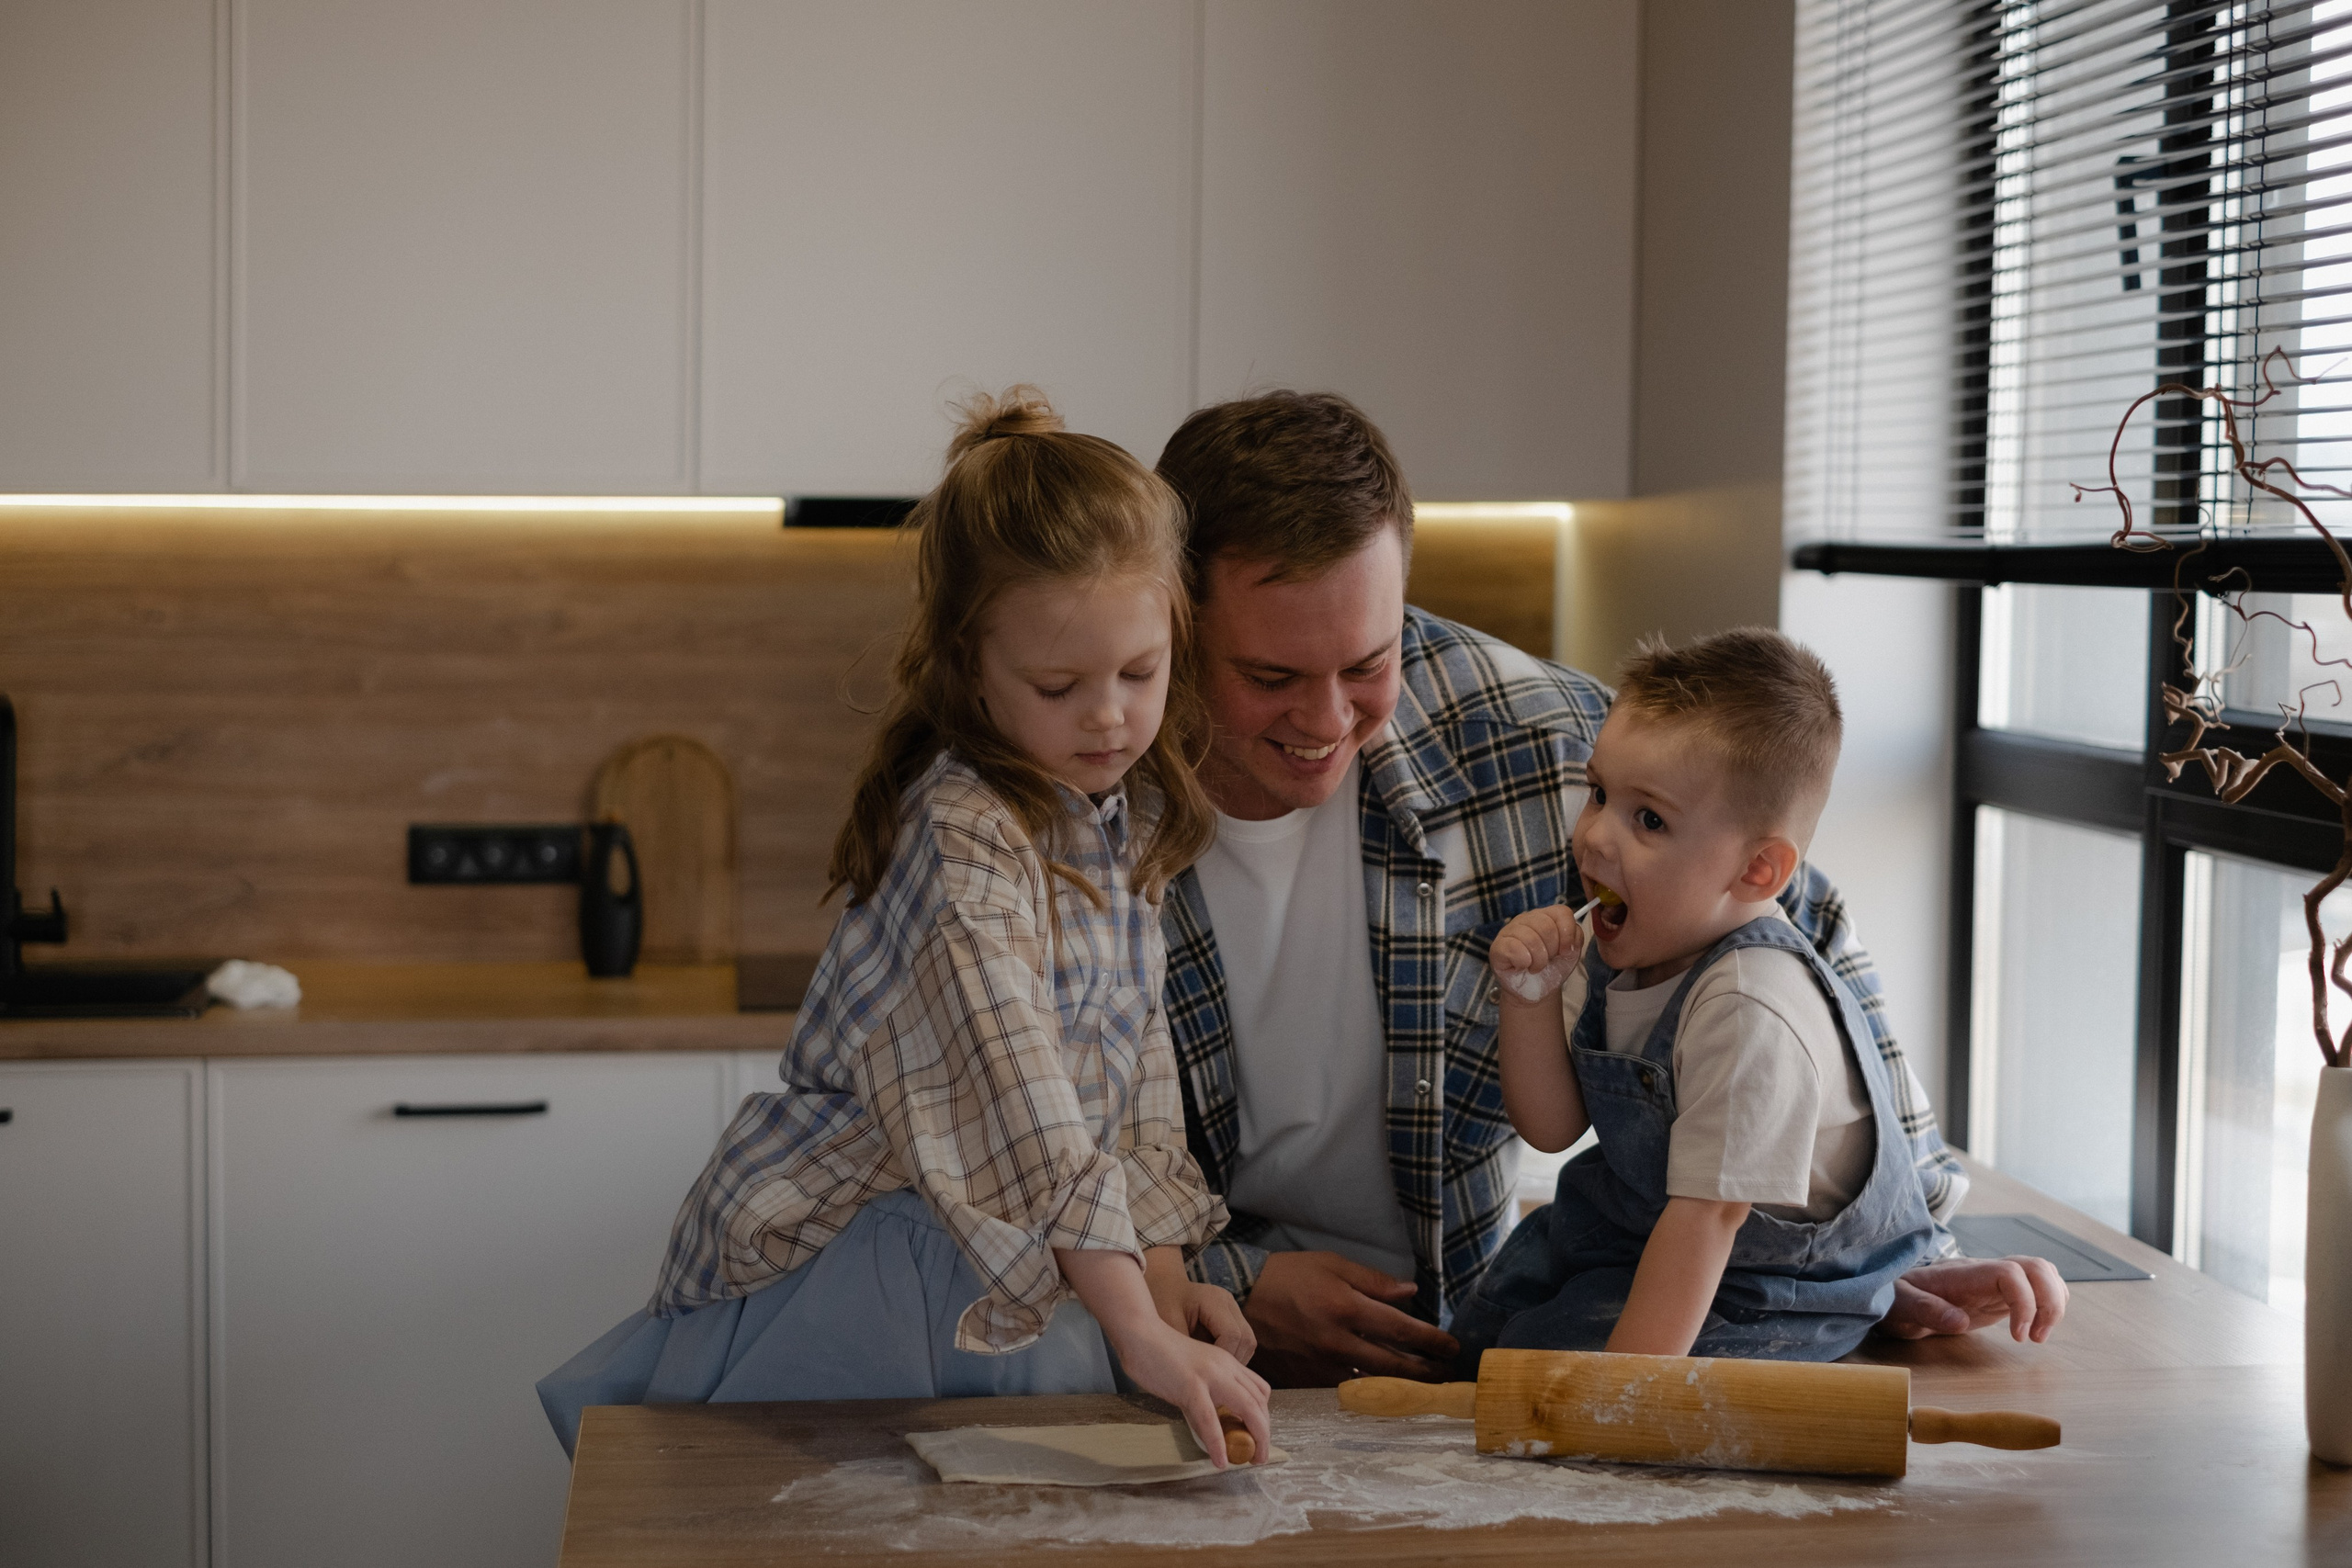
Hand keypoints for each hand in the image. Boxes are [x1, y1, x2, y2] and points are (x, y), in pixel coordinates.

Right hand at [1106, 1318, 1272, 1468]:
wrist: (1138, 1333)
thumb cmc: (1158, 1353)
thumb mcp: (1191, 1372)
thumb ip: (1203, 1393)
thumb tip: (1206, 1425)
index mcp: (1226, 1361)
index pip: (1259, 1390)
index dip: (1263, 1416)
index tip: (1256, 1435)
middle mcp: (1225, 1366)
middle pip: (1259, 1402)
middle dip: (1265, 1432)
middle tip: (1259, 1456)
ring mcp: (1210, 1375)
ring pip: (1247, 1409)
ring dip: (1256, 1439)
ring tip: (1252, 1461)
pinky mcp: (1190, 1386)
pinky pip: (1209, 1420)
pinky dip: (1218, 1444)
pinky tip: (1220, 1461)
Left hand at [1144, 1250, 1256, 1363]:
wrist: (1164, 1285)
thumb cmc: (1162, 1302)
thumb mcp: (1167, 1323)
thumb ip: (1183, 1346)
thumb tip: (1196, 1374)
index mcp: (1214, 1300)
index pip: (1232, 1334)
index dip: (1223, 1356)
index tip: (1206, 1371)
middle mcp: (1230, 1303)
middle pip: (1246, 1339)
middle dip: (1233, 1362)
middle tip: (1213, 1377)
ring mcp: (1234, 1310)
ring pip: (1248, 1343)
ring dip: (1236, 1360)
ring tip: (1214, 1372)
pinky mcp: (1234, 1318)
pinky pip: (1242, 1342)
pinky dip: (1233, 1356)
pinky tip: (1215, 1364)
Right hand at [1243, 1251, 1458, 1385]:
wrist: (1240, 1297)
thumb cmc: (1289, 1275)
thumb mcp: (1332, 1265)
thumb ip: (1373, 1281)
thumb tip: (1409, 1292)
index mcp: (1346, 1308)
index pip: (1401, 1329)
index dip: (1431, 1340)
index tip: (1452, 1347)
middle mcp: (1336, 1341)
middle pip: (1392, 1365)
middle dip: (1425, 1372)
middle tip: (1447, 1375)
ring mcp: (1320, 1365)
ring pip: (1371, 1383)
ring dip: (1400, 1386)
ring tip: (1423, 1386)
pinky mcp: (1305, 1379)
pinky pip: (1344, 1389)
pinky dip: (1367, 1390)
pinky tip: (1383, 1390)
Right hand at [1490, 904, 1585, 1003]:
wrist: (1535, 991)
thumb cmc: (1551, 969)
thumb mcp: (1570, 953)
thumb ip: (1575, 938)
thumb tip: (1569, 937)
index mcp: (1546, 917)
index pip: (1561, 912)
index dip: (1567, 934)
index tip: (1566, 951)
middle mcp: (1527, 919)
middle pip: (1547, 926)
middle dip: (1552, 950)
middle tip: (1548, 961)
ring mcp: (1510, 930)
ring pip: (1531, 938)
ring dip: (1539, 960)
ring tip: (1536, 967)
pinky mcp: (1498, 946)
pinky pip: (1515, 949)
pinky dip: (1524, 963)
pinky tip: (1522, 966)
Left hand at [1878, 1255, 2068, 1342]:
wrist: (1892, 1294)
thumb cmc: (1895, 1300)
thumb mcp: (1900, 1308)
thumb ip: (1925, 1311)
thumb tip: (1960, 1321)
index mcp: (1963, 1274)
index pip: (2010, 1272)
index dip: (2025, 1302)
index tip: (2018, 1337)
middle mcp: (1984, 1272)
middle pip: (2036, 1267)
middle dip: (2050, 1302)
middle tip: (2036, 1339)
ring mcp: (1994, 1281)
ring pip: (2042, 1274)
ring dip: (2054, 1304)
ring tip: (2038, 1337)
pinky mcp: (1999, 1293)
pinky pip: (2036, 1287)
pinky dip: (2049, 1304)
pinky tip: (2036, 1328)